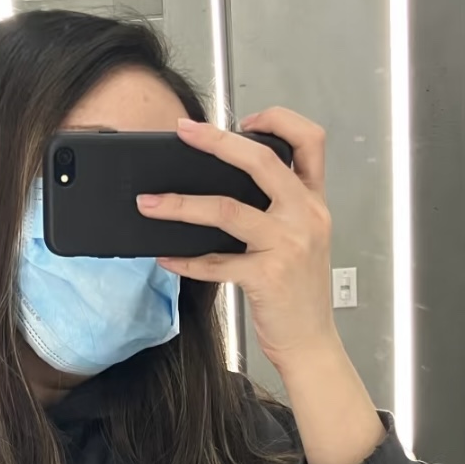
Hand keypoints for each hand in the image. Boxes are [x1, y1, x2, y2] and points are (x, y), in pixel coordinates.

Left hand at [138, 109, 339, 373]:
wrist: (311, 343)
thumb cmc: (301, 295)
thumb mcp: (305, 242)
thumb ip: (281, 212)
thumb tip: (227, 190)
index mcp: (313, 203)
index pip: (310, 141)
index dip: (279, 120)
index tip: (246, 121)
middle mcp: (304, 217)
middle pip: (261, 161)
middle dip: (217, 141)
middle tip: (184, 132)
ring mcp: (286, 245)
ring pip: (226, 210)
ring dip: (181, 205)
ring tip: (151, 203)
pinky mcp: (266, 276)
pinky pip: (215, 262)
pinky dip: (185, 261)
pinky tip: (165, 257)